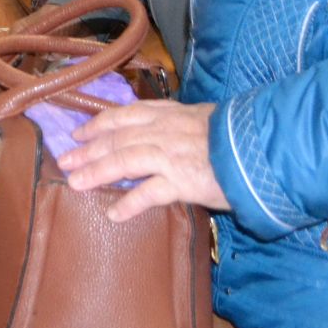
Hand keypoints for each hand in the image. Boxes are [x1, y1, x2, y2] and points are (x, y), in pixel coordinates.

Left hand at [57, 101, 229, 221]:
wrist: (262, 148)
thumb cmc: (238, 134)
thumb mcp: (203, 117)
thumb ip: (180, 122)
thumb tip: (165, 127)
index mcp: (169, 114)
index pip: (124, 115)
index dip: (98, 124)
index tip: (80, 132)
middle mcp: (164, 131)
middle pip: (116, 138)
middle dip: (87, 150)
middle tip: (65, 161)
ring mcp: (171, 155)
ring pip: (124, 160)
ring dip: (96, 172)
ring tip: (76, 184)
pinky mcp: (182, 181)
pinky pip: (149, 193)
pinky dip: (129, 203)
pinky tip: (114, 214)